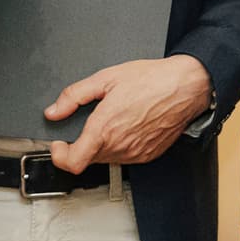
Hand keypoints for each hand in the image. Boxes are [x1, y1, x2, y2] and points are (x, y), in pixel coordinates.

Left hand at [44, 54, 213, 172]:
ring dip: (101, 145)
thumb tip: (54, 111)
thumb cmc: (151, 80)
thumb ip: (74, 96)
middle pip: (87, 159)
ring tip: (113, 120)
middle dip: (81, 144)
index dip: (59, 156)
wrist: (186, 86)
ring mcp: (135, 153)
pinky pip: (125, 157)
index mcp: (105, 128)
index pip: (72, 162)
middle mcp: (120, 146)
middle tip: (89, 122)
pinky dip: (120, 145)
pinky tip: (129, 125)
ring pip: (106, 158)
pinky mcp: (148, 155)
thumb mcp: (106, 78)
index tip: (59, 144)